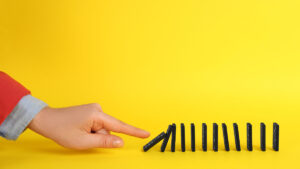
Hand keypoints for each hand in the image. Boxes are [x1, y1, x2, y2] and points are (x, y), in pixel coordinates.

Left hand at [28, 103, 149, 149]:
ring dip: (94, 135)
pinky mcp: (91, 111)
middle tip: (82, 138)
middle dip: (99, 137)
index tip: (146, 134)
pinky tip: (80, 129)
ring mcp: (94, 109)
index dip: (134, 131)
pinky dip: (92, 131)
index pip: (120, 126)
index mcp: (97, 115)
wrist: (46, 120)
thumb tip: (121, 142)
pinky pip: (98, 125)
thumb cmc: (62, 130)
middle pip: (108, 130)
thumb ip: (104, 141)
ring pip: (102, 129)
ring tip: (79, 133)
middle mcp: (98, 109)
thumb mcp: (83, 141)